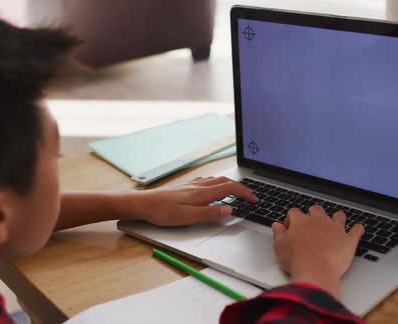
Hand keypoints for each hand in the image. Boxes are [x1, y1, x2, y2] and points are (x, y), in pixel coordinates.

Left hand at [132, 177, 257, 225]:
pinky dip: (218, 183)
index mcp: (203, 193)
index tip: (254, 200)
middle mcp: (199, 186)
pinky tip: (213, 188)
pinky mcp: (186, 186)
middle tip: (250, 197)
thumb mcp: (188, 217)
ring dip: (230, 184)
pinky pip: (208, 181)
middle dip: (241, 188)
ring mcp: (192, 185)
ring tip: (237, 192)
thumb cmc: (163, 212)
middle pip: (226, 182)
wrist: (144, 203)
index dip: (245, 193)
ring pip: (217, 180)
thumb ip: (210, 214)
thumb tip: (230, 211)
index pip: (230, 189)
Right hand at [272, 206, 363, 298]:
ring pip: (338, 215)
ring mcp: (335, 228)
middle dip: (313, 214)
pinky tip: (358, 229)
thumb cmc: (296, 260)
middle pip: (316, 209)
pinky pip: (356, 230)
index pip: (294, 212)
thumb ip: (278, 233)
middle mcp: (319, 220)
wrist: (315, 271)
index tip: (290, 228)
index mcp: (301, 221)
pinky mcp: (348, 240)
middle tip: (311, 225)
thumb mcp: (279, 246)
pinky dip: (358, 229)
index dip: (291, 219)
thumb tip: (276, 225)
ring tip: (335, 224)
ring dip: (336, 218)